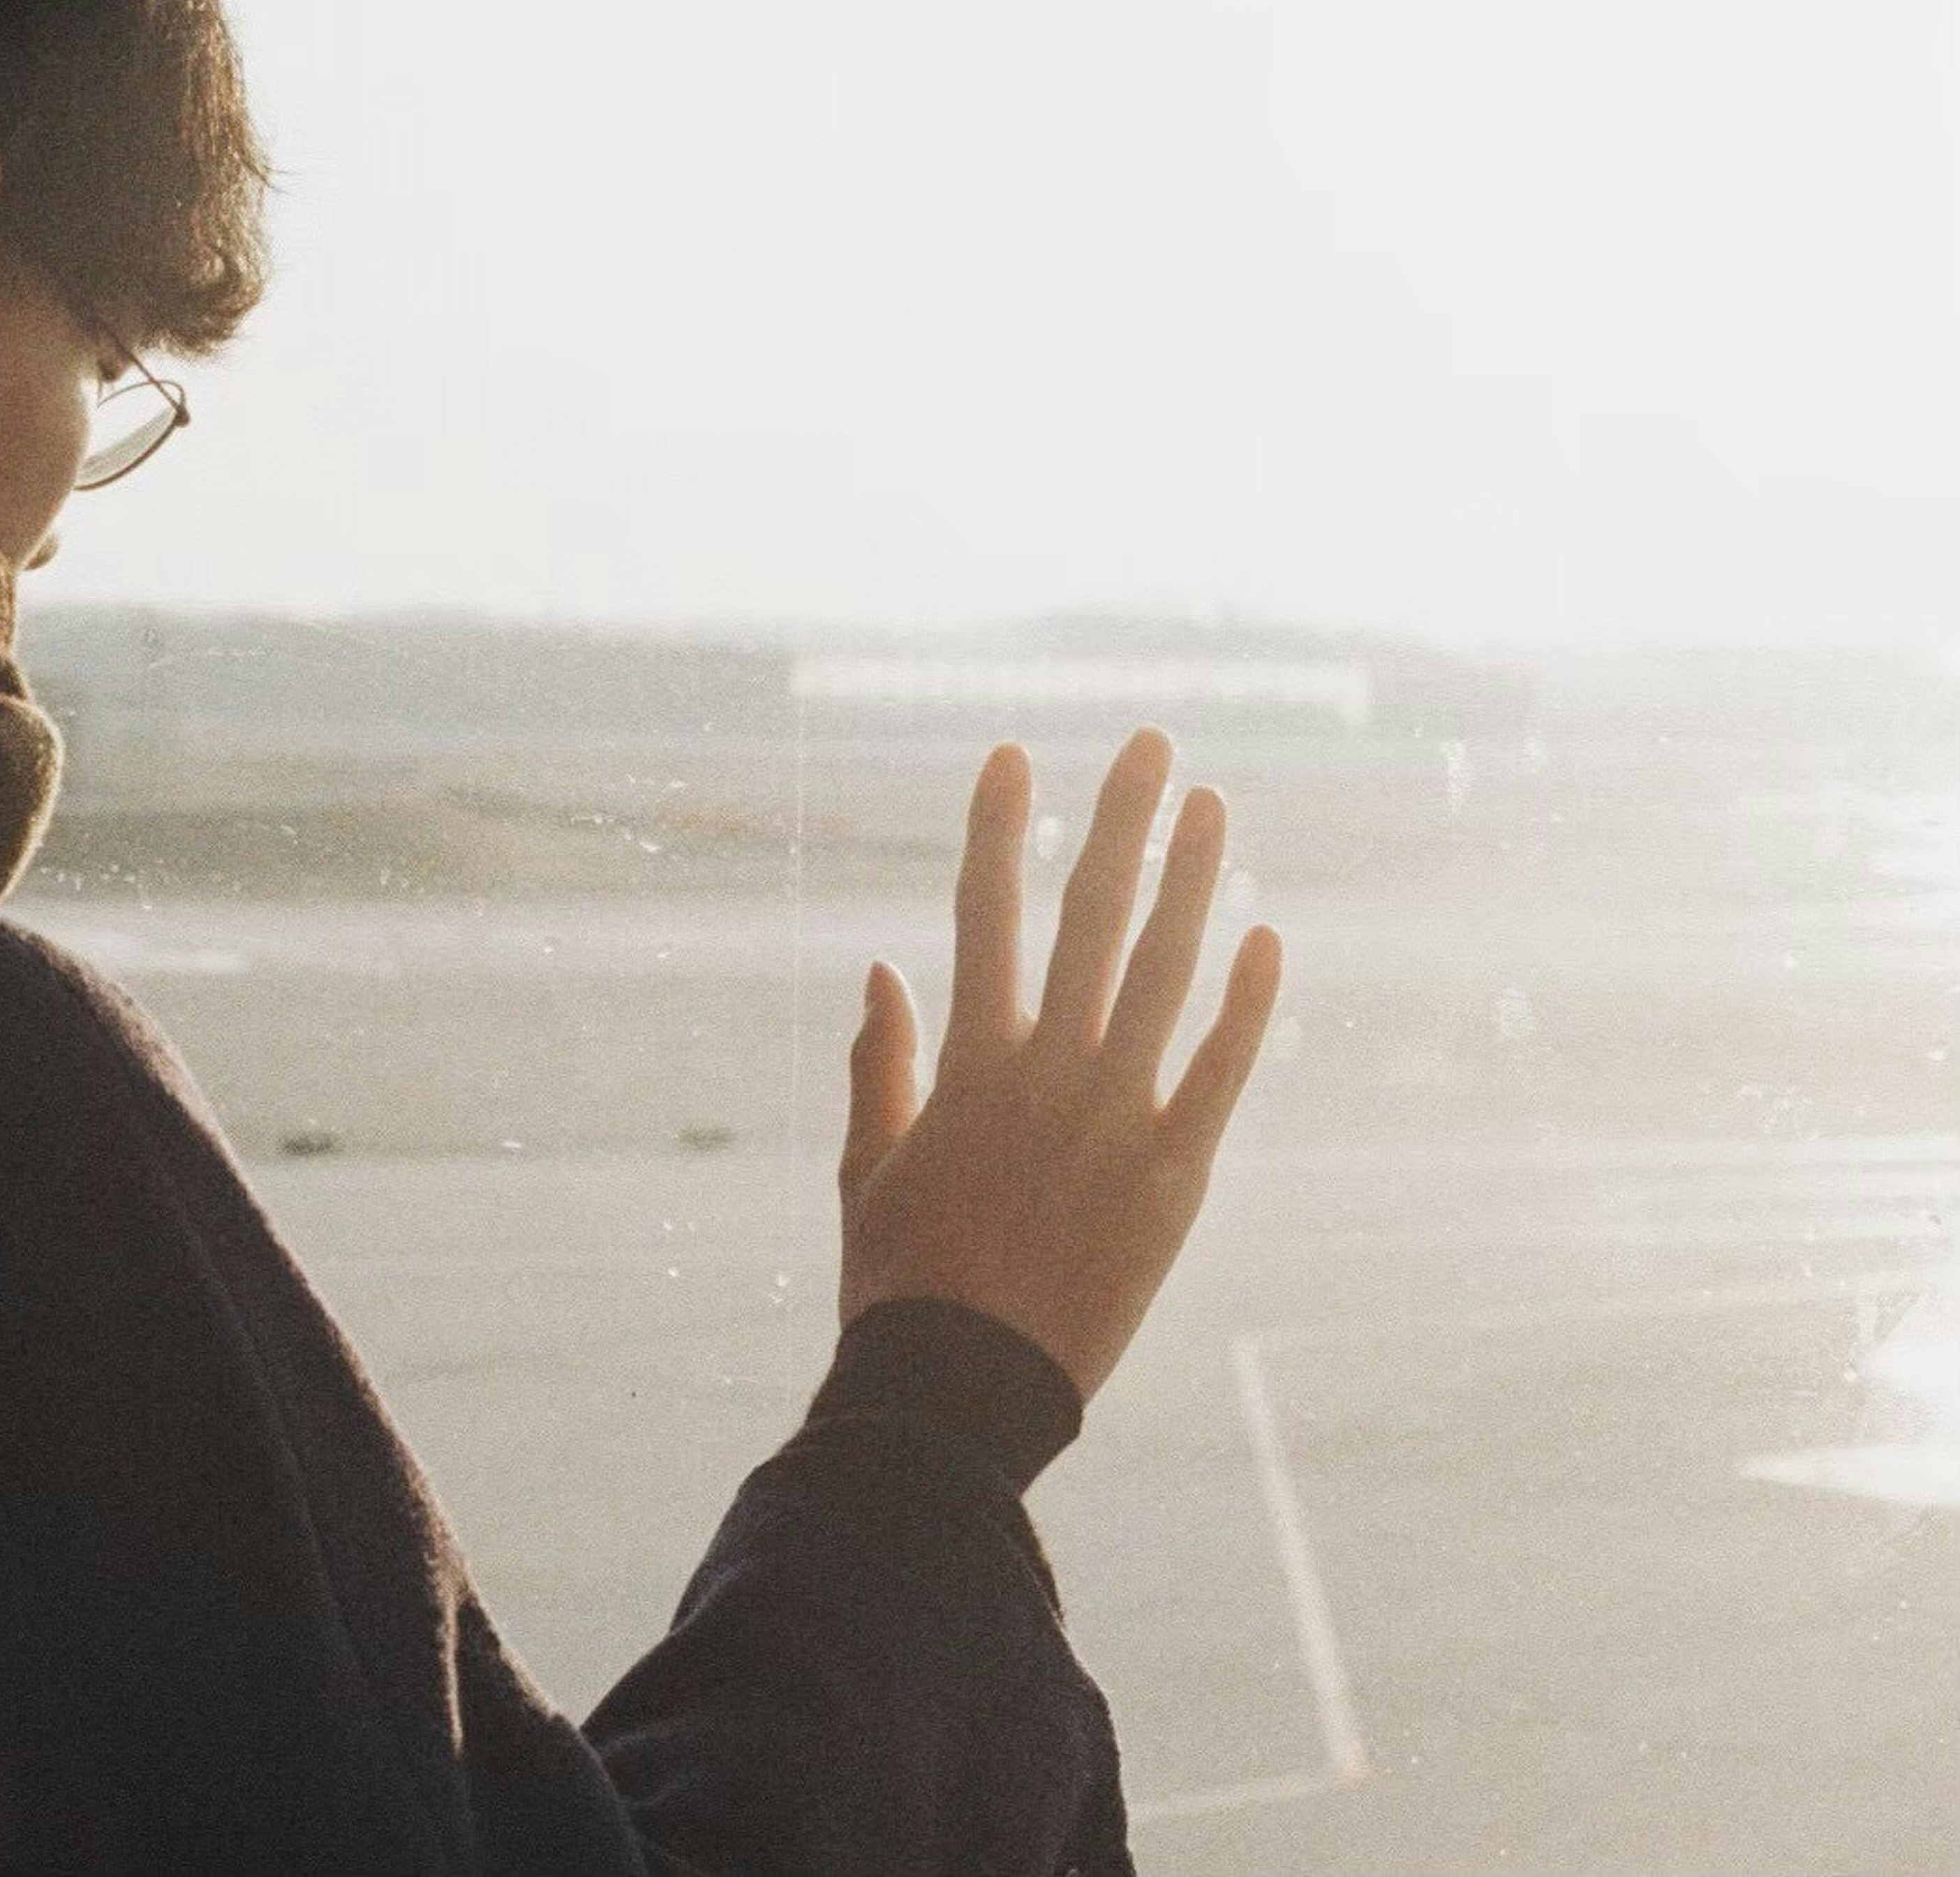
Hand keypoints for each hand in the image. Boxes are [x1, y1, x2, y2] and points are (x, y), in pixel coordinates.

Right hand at [838, 731, 1282, 1400]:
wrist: (961, 1390)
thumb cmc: (904, 1282)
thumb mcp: (869, 1168)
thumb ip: (882, 1063)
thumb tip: (881, 969)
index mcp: (970, 1065)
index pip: (984, 916)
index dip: (997, 830)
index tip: (1012, 757)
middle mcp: (1047, 1073)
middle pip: (1091, 919)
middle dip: (1122, 823)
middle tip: (1153, 746)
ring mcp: (1115, 1120)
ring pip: (1166, 974)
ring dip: (1192, 883)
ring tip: (1215, 807)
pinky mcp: (1174, 1177)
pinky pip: (1221, 1072)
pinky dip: (1246, 1004)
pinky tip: (1267, 938)